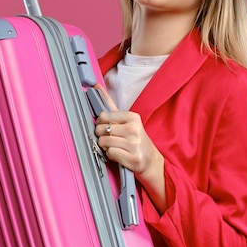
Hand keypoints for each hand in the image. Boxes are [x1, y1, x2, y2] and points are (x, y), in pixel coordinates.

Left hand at [93, 85, 165, 210]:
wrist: (151, 160)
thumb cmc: (136, 139)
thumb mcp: (127, 120)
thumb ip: (110, 104)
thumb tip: (96, 86)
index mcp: (132, 117)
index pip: (103, 115)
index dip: (101, 123)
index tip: (107, 126)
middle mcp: (133, 129)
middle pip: (101, 129)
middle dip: (102, 135)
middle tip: (112, 138)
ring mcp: (133, 144)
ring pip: (104, 142)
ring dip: (106, 146)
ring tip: (115, 146)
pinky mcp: (132, 157)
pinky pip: (109, 153)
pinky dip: (111, 155)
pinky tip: (119, 154)